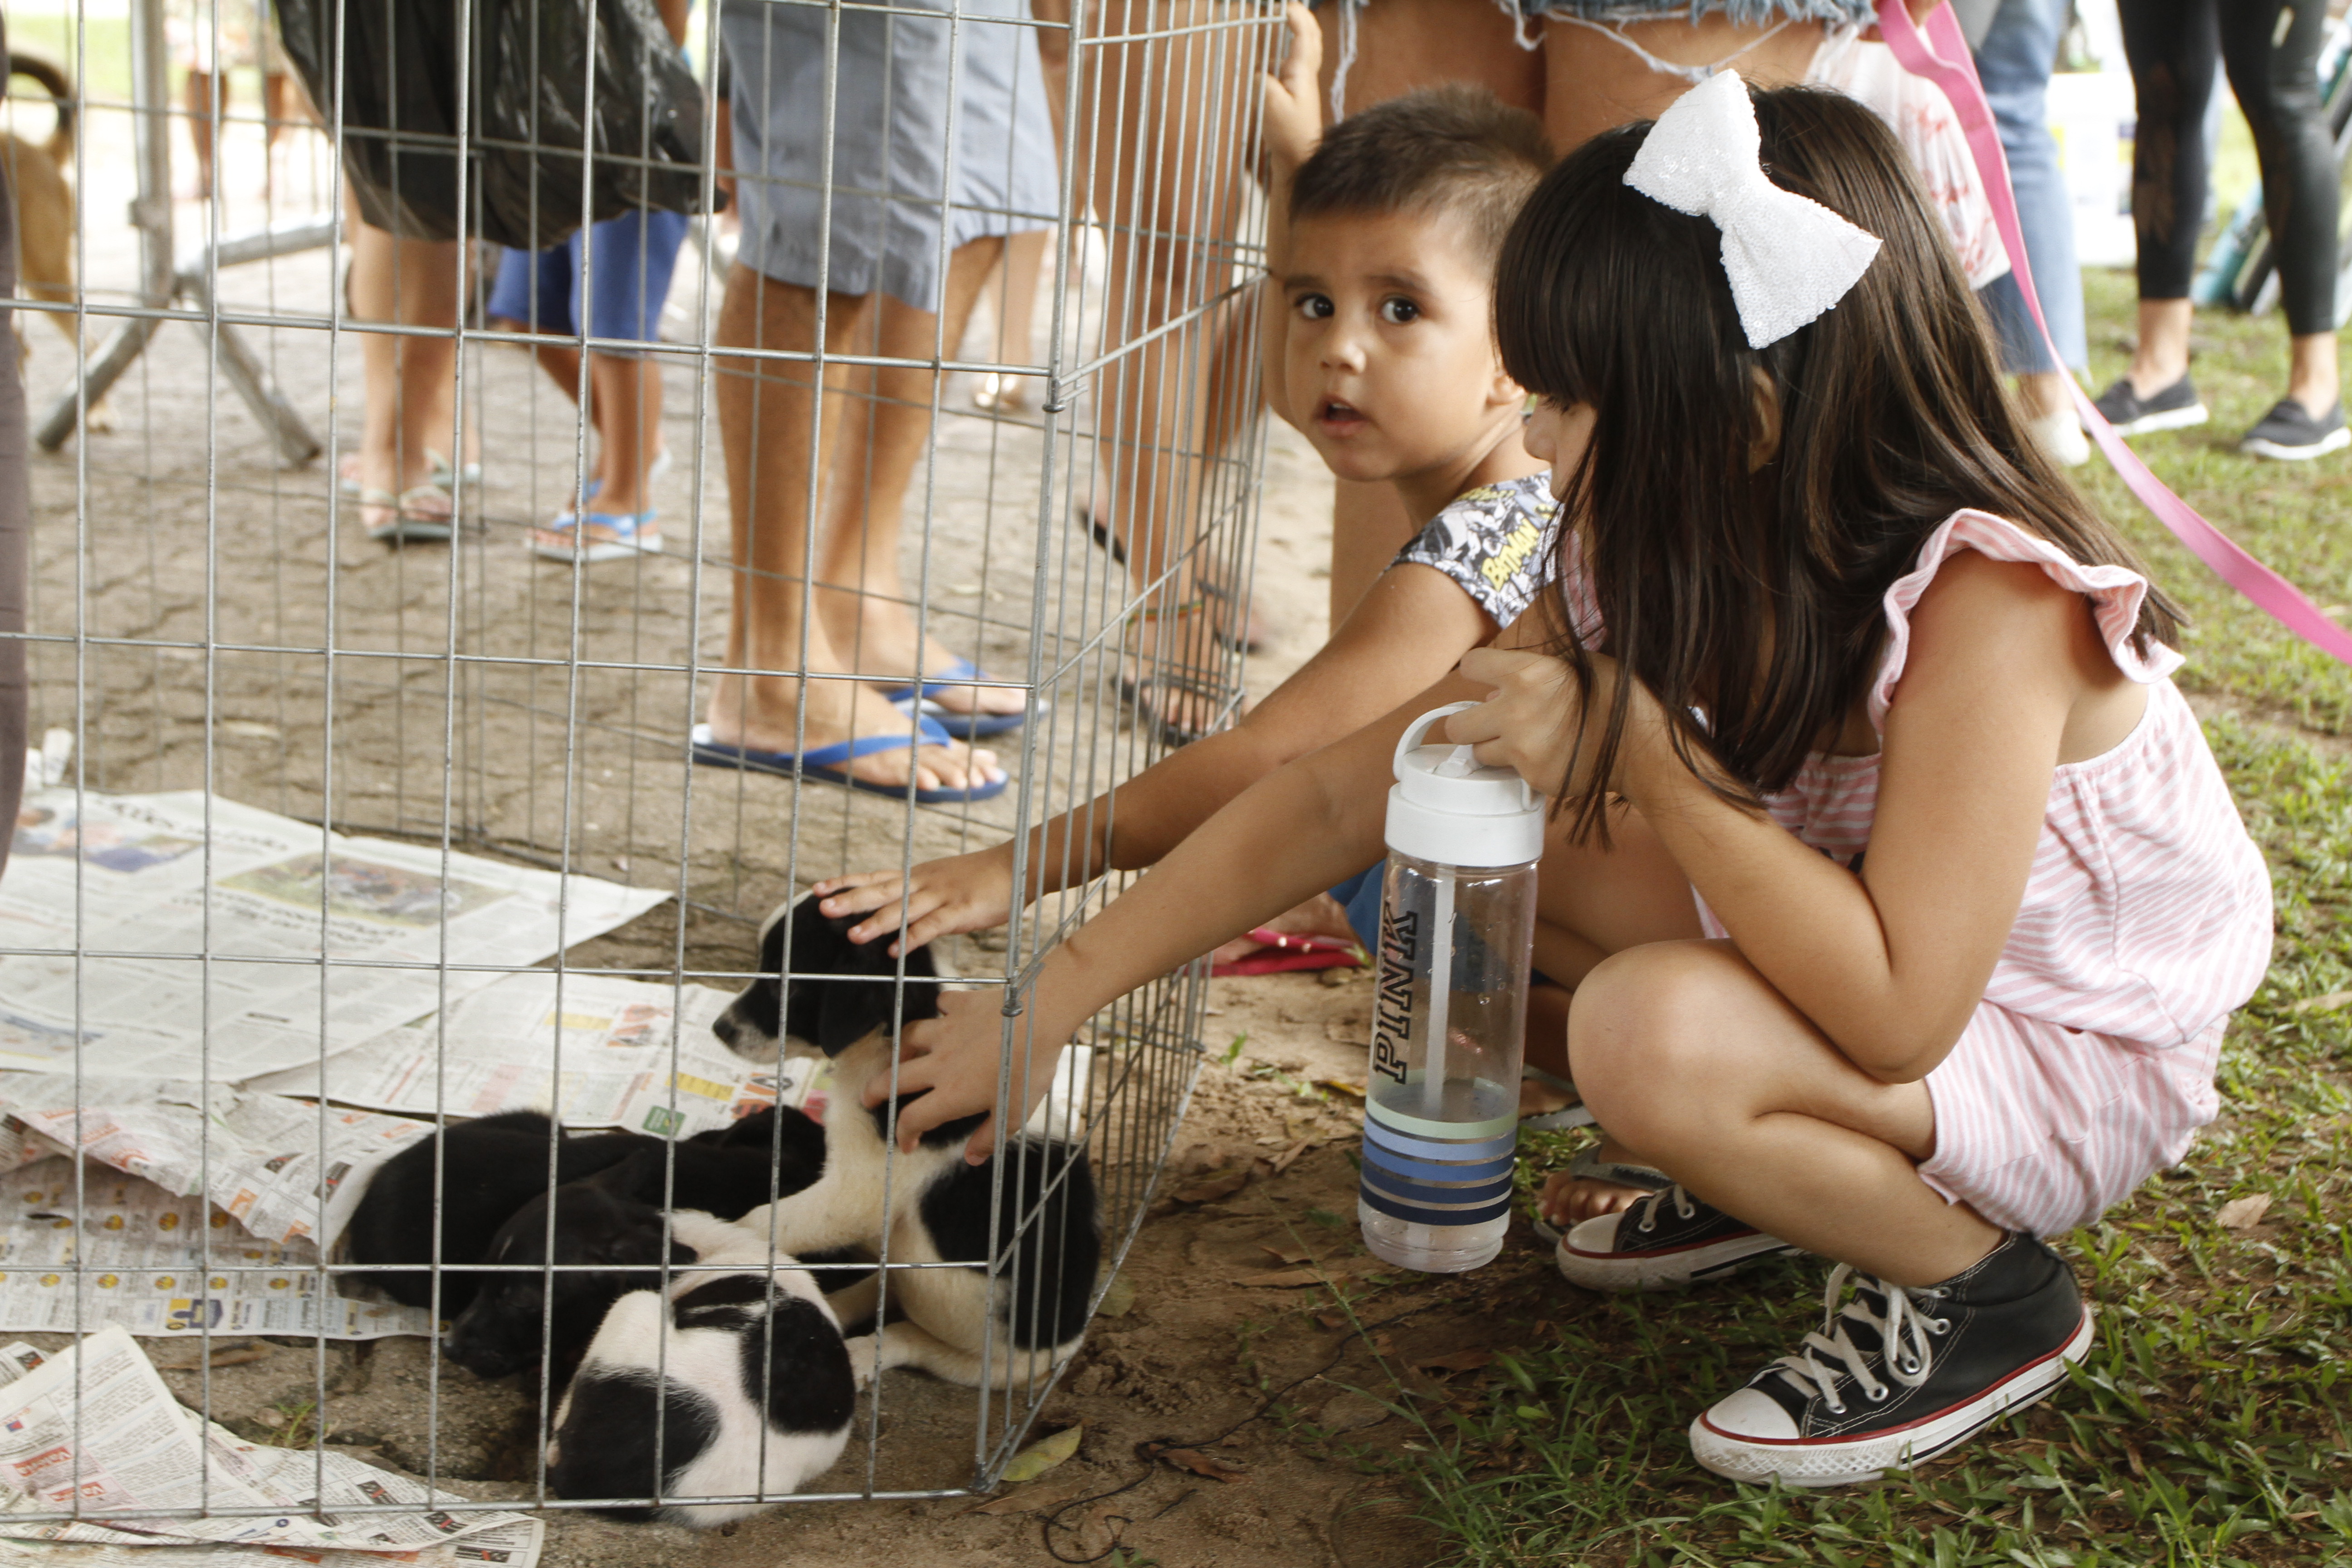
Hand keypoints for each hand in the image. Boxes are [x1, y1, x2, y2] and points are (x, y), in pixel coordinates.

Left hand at [812, 845, 1017, 954]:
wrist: (1017, 866)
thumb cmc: (982, 878)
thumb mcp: (944, 881)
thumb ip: (920, 896)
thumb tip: (897, 912)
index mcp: (917, 875)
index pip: (874, 877)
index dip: (846, 883)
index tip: (817, 888)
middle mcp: (923, 883)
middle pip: (881, 891)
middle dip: (851, 901)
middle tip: (822, 909)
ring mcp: (941, 896)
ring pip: (903, 910)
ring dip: (877, 923)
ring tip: (853, 935)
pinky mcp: (959, 911)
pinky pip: (931, 927)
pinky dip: (911, 939)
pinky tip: (894, 952)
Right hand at [859, 987, 1068, 1160]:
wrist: (1041, 1017)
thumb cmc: (1029, 1068)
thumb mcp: (1013, 1113)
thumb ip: (989, 1137)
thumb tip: (971, 1158)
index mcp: (951, 1094)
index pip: (913, 1118)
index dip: (904, 1134)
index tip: (907, 1143)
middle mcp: (940, 1062)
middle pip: (894, 1078)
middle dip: (875, 1091)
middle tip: (868, 1098)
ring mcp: (947, 1031)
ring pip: (909, 1038)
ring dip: (900, 1049)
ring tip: (898, 1056)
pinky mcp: (960, 1005)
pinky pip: (940, 1005)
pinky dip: (938, 1010)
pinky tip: (942, 1013)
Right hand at [1261, 1, 1323, 179]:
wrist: (1300, 161)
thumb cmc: (1289, 136)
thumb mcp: (1271, 106)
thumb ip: (1263, 83)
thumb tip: (1258, 73)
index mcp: (1302, 74)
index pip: (1304, 35)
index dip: (1297, 17)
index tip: (1286, 5)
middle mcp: (1306, 76)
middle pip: (1312, 39)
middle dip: (1304, 19)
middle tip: (1292, 7)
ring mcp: (1303, 87)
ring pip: (1307, 52)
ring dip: (1301, 34)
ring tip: (1289, 22)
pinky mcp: (1298, 98)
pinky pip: (1297, 66)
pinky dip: (1291, 53)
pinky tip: (1277, 59)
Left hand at [1451, 646, 1681, 805]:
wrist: (1644, 746)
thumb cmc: (1618, 698)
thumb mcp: (1580, 664)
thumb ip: (1535, 668)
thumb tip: (1501, 683)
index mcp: (1526, 673)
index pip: (1470, 666)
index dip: (1478, 671)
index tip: (1486, 677)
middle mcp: (1515, 713)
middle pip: (1457, 724)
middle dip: (1470, 722)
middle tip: (1489, 721)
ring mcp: (1522, 750)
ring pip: (1480, 753)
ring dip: (1494, 747)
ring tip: (1523, 740)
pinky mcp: (1533, 778)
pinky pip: (1513, 772)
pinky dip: (1525, 766)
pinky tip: (1552, 755)